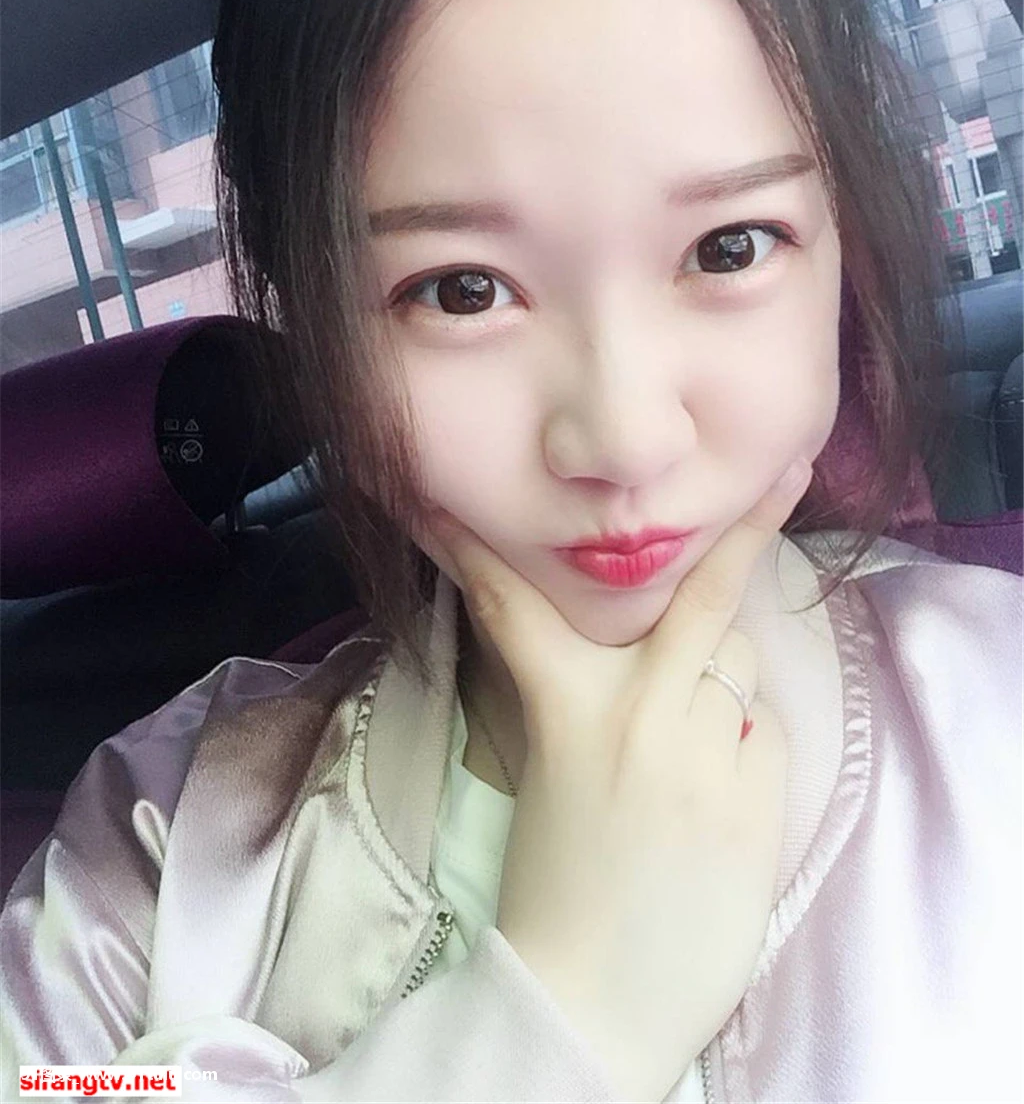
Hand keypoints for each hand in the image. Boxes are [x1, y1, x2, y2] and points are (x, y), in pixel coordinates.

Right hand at [417, 458, 812, 1101]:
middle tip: (789, 470)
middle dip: (749, 527)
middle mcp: (647, 714)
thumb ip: (578, 698)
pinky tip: (712, 783)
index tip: (446, 508)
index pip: (514, 607)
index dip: (475, 552)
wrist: (592, 1005)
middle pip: (705, 595)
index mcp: (570, 711)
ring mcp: (712, 752)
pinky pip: (764, 730)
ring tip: (688, 727)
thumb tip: (630, 643)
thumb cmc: (556, 889)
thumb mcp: (546, 773)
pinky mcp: (763, 798)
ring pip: (737, 660)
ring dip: (717, 674)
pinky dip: (741, 739)